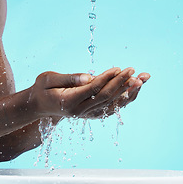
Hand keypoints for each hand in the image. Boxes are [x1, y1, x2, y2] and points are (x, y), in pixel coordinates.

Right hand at [31, 67, 149, 118]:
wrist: (39, 106)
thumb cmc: (43, 89)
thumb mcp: (48, 79)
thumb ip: (68, 78)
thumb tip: (89, 76)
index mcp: (69, 101)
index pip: (93, 89)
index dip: (107, 78)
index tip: (119, 68)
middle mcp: (80, 111)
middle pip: (106, 97)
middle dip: (121, 83)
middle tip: (134, 71)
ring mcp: (87, 114)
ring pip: (112, 104)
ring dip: (128, 91)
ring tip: (142, 79)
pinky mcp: (92, 114)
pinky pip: (111, 108)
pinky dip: (124, 99)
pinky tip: (134, 89)